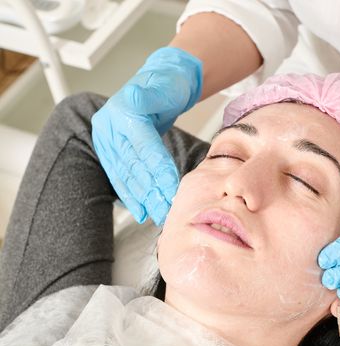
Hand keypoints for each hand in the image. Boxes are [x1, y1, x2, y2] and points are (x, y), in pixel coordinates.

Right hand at [92, 47, 201, 224]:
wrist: (161, 80)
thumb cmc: (167, 83)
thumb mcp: (165, 84)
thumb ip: (152, 96)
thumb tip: (137, 100)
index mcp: (122, 111)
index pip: (143, 146)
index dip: (158, 170)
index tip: (173, 190)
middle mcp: (109, 127)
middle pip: (133, 165)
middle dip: (152, 191)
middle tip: (168, 210)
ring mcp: (108, 140)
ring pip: (126, 175)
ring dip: (143, 198)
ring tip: (158, 214)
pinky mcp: (113, 152)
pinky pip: (122, 177)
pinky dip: (132, 196)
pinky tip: (142, 210)